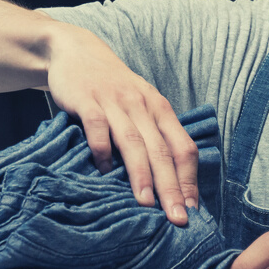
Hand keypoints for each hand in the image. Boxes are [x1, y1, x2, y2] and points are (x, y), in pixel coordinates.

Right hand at [44, 24, 198, 225]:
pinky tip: (103, 173)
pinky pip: (98, 129)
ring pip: (134, 143)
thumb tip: (168, 182)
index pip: (183, 147)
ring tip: (146, 204)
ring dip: (142, 175)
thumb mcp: (140, 104)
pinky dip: (102, 152)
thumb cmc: (113, 87)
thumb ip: (153, 134)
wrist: (76, 51)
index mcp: (160, 109)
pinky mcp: (88, 101)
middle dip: (172, 187)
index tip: (192, 209)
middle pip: (162, 151)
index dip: (189, 179)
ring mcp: (115, 102)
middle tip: (178, 218)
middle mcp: (142, 105)